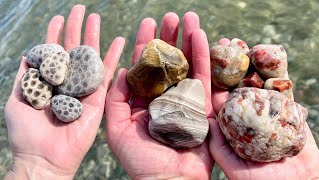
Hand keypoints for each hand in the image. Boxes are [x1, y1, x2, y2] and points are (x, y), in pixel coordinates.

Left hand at [4, 5, 124, 178]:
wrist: (43, 157)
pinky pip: (107, 75)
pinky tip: (119, 41)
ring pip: (90, 58)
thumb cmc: (26, 133)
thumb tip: (28, 54)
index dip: (55, 34)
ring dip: (94, 37)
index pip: (54, 52)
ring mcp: (83, 89)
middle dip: (76, 28)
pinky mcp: (98, 99)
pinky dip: (113, 57)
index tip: (59, 17)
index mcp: (49, 81)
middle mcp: (67, 82)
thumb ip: (25, 77)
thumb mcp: (18, 100)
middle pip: (73, 50)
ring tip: (95, 17)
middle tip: (80, 9)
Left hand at [105, 12, 213, 178]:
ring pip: (187, 64)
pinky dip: (203, 56)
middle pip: (167, 61)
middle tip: (171, 16)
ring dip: (188, 40)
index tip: (147, 23)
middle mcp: (165, 96)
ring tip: (188, 17)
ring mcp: (185, 99)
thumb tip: (120, 70)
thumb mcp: (117, 128)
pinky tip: (201, 35)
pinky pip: (204, 76)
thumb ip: (115, 99)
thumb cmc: (139, 160)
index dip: (145, 44)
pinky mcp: (203, 105)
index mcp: (144, 99)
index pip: (145, 66)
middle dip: (169, 37)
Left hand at [209, 38, 318, 178]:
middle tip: (226, 41)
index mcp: (230, 128)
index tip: (207, 58)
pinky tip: (271, 55)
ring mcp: (267, 112)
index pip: (217, 98)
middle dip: (231, 64)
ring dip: (252, 63)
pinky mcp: (289, 111)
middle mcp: (247, 117)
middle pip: (236, 86)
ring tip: (245, 43)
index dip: (212, 78)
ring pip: (258, 83)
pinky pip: (282, 89)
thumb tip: (208, 121)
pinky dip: (277, 73)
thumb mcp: (238, 170)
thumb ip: (221, 147)